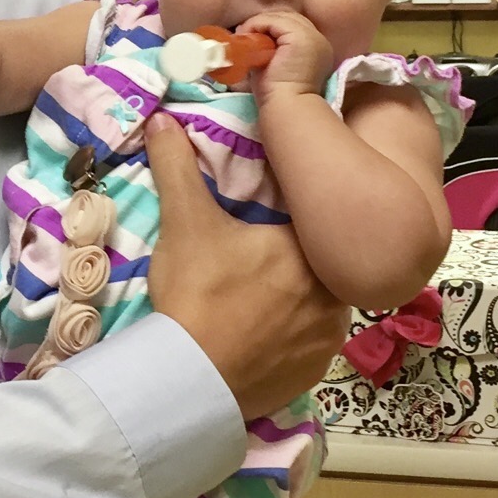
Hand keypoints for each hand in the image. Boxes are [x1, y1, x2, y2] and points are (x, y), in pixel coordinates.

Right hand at [143, 113, 346, 417]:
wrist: (191, 379)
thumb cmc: (196, 293)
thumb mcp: (184, 224)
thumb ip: (178, 167)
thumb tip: (163, 118)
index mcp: (309, 245)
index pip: (310, 217)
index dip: (286, 217)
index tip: (263, 221)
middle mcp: (335, 289)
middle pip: (317, 259)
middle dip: (292, 257)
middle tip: (257, 260)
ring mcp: (330, 334)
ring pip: (321, 301)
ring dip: (297, 296)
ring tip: (259, 297)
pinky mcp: (318, 369)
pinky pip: (313, 341)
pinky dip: (293, 336)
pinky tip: (264, 333)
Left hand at [238, 9, 333, 100]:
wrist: (286, 106)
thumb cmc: (277, 93)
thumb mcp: (273, 65)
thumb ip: (269, 49)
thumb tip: (250, 36)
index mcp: (316, 48)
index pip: (293, 26)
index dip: (272, 28)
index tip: (252, 38)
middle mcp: (319, 39)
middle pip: (289, 18)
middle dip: (266, 23)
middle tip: (245, 33)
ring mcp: (312, 36)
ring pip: (281, 17)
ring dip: (259, 23)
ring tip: (244, 35)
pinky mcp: (300, 37)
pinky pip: (274, 21)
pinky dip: (257, 25)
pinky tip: (247, 36)